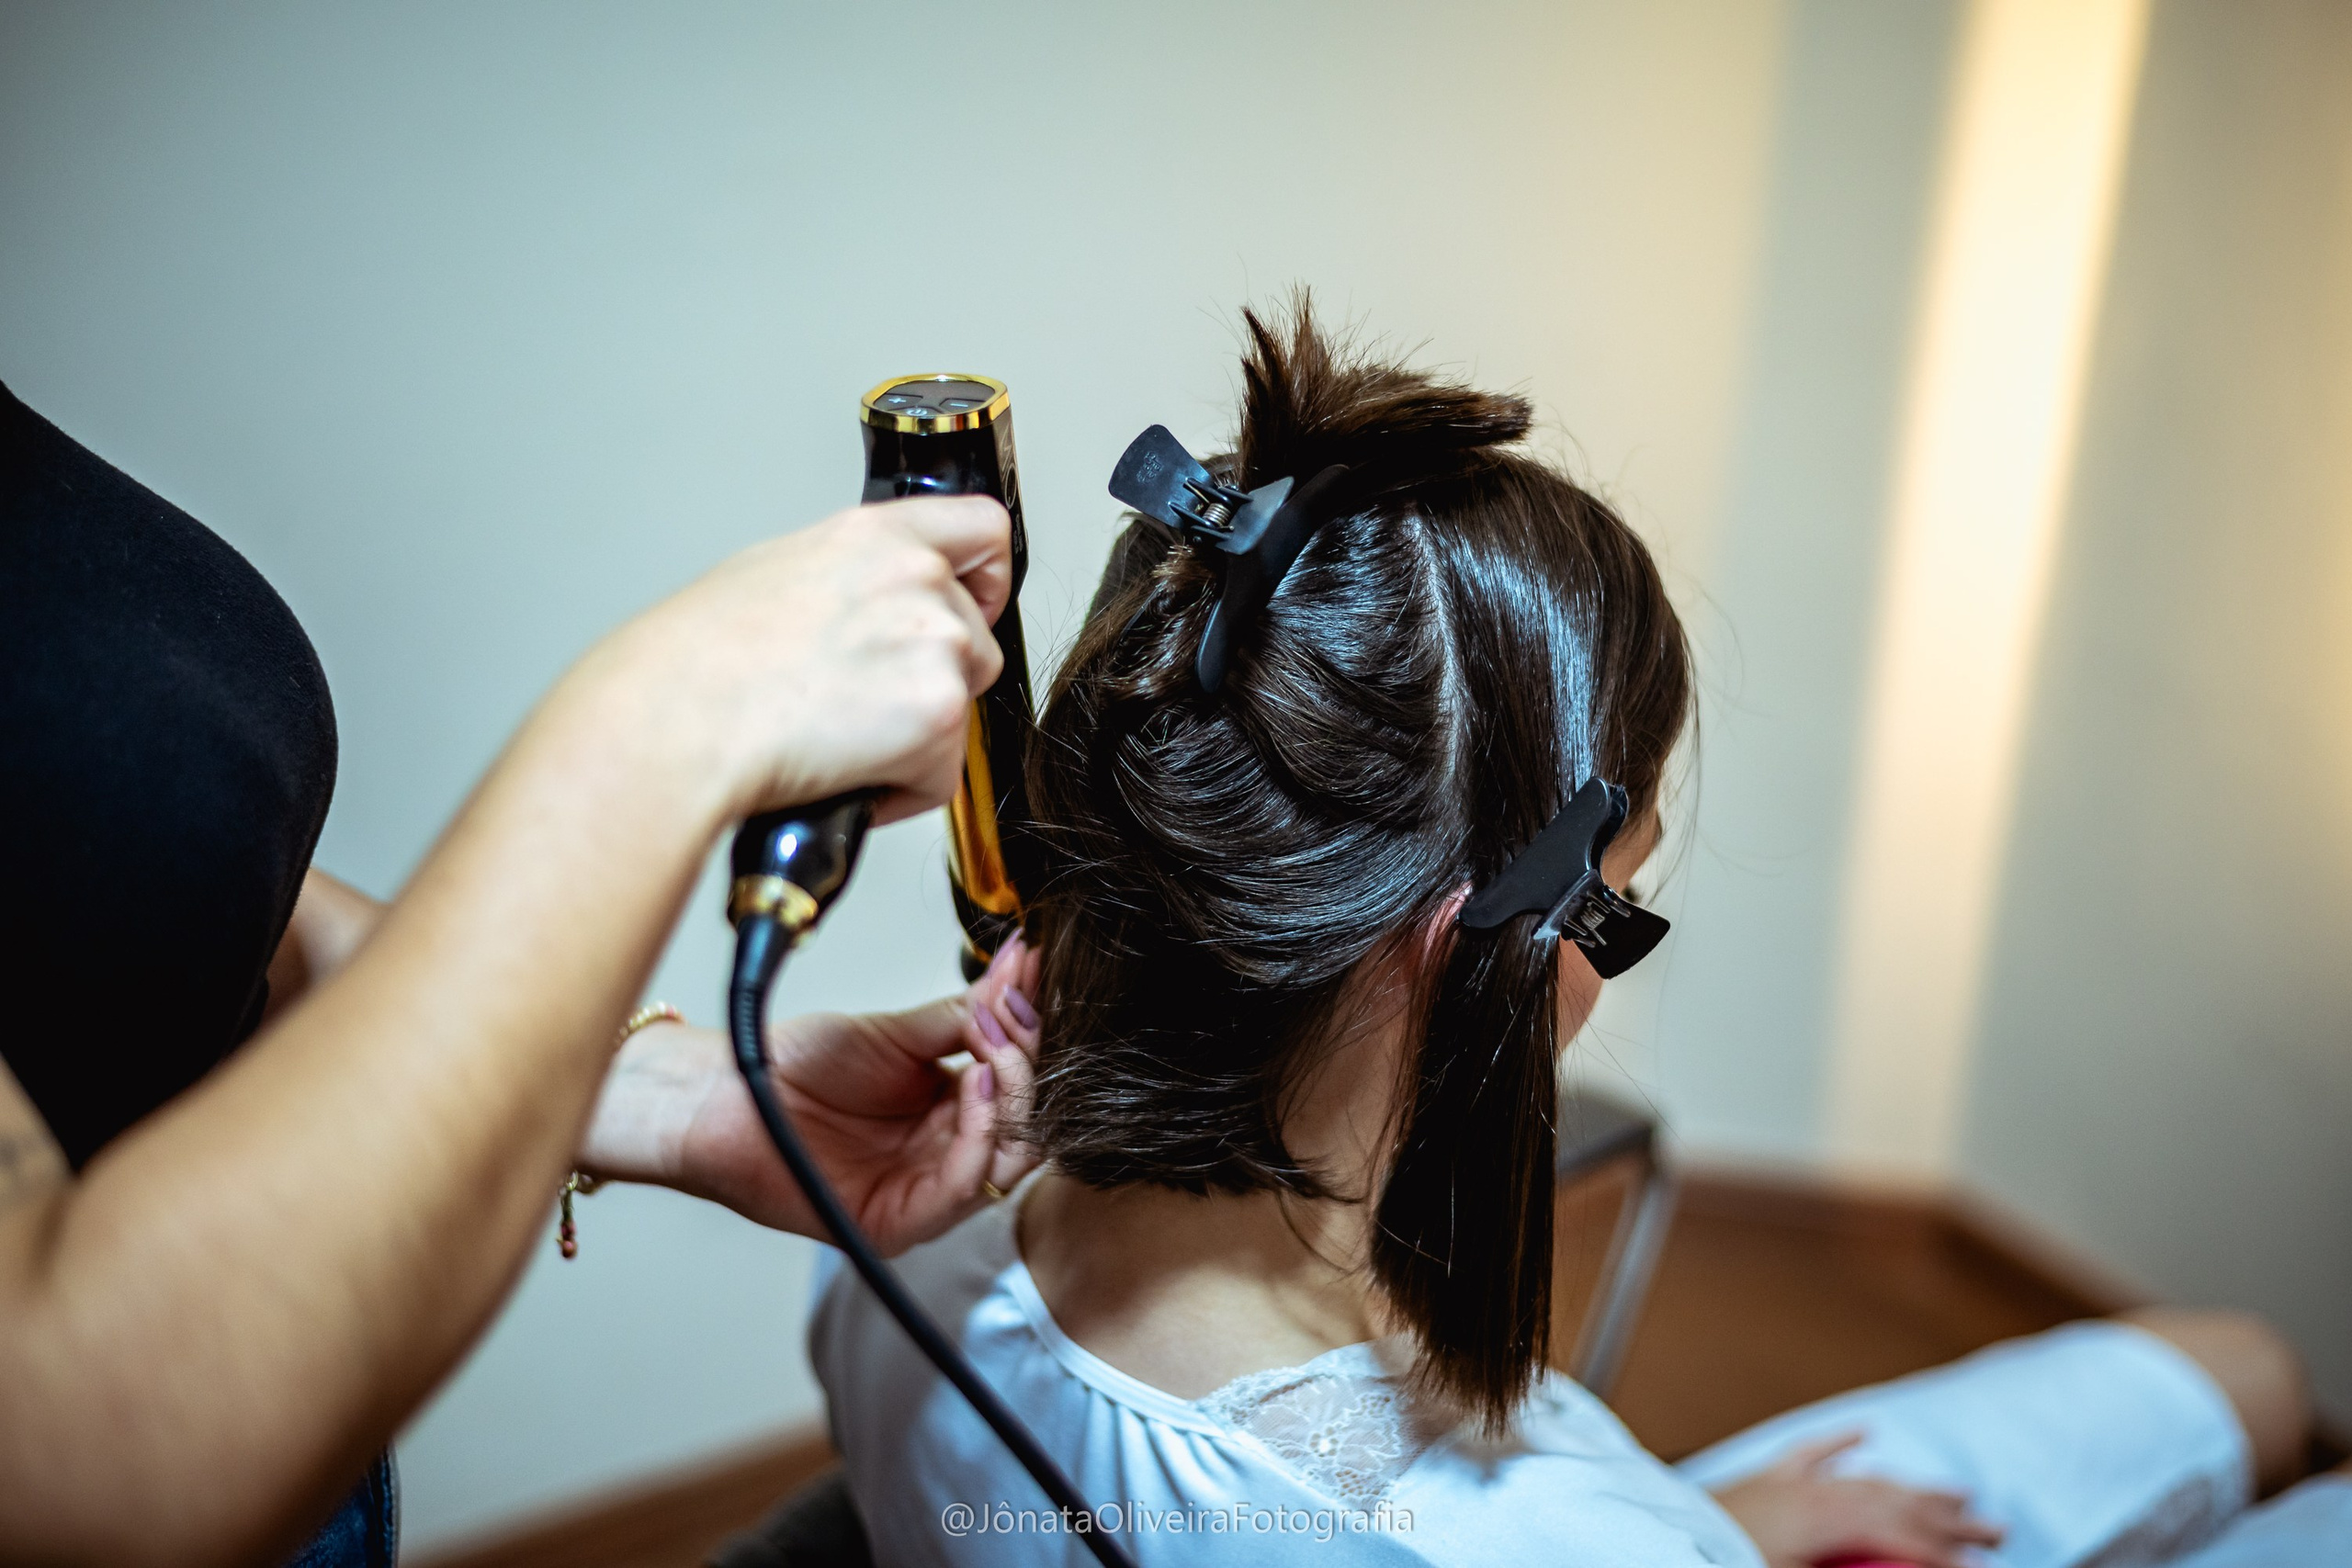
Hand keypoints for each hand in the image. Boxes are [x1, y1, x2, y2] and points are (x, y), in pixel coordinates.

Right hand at [567, 495, 1011, 828]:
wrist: (678, 722)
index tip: (971, 605)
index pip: (984, 529)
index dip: (986, 578)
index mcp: (875, 535)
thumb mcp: (774, 574)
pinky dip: (898, 791)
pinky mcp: (939, 714)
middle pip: (975, 640)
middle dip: (930, 681)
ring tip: (835, 739)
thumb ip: (850, 579)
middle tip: (857, 705)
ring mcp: (936, 643)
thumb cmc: (696, 661)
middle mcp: (917, 577)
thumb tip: (866, 610)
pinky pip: (941, 774)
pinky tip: (840, 772)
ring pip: (960, 709)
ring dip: (914, 737)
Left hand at [579, 935, 1043, 1252]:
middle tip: (1018, 1017)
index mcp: (955, 1113)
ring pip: (1008, 1160)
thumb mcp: (897, 1030)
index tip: (1032, 983)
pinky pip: (963, 1188)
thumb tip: (1022, 968)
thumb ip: (966, 1014)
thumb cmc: (795, 1067)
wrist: (729, 1094)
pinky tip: (977, 1086)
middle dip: (1032, 1067)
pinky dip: (981, 1136)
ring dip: (1013, 1098)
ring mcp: (928, 1192)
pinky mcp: (901, 1222)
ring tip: (997, 1048)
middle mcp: (948, 1155)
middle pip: (1028, 1127)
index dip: (1034, 1037)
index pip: (1022, 1086)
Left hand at [1710, 1434, 2003, 1567]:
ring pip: (1866, 1478)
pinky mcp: (1763, 1480)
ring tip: (1958, 1493)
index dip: (1949, 1552)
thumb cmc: (1721, 1563)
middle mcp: (1812, 1492)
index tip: (1983, 1566)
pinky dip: (1841, 1444)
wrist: (1662, 1547)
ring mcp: (1788, 1482)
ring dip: (1914, 1485)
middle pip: (1897, 1502)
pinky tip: (1865, 1433)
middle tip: (1997, 1532)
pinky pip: (1809, 1455)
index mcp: (1825, 1518)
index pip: (1905, 1532)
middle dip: (1951, 1518)